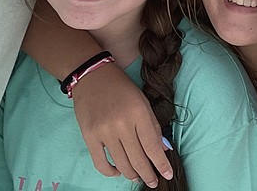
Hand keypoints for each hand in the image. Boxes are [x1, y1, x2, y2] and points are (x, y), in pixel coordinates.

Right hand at [70, 62, 172, 186]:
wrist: (92, 75)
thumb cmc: (121, 87)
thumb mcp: (142, 101)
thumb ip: (153, 126)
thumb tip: (162, 150)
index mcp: (139, 112)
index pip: (153, 147)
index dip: (161, 164)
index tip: (167, 175)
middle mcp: (122, 123)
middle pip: (138, 159)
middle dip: (148, 174)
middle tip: (153, 181)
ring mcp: (104, 131)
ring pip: (122, 164)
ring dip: (132, 174)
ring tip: (137, 176)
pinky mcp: (89, 136)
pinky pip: (101, 163)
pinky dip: (111, 172)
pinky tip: (118, 171)